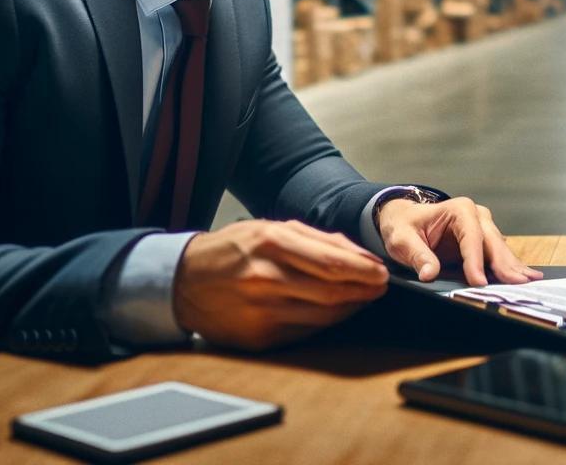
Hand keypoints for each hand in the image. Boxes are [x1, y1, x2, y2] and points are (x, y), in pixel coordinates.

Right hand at [171, 219, 388, 350]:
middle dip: (364, 290)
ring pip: (323, 314)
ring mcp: (261, 311)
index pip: (332, 262)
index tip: (383, 272)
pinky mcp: (258, 337)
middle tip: (380, 287)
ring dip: (350, 308)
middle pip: (333, 291)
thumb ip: (316, 239)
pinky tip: (334, 313)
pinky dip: (325, 323)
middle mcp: (266, 277)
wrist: (183, 281)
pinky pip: (305, 331)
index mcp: (271, 243)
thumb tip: (358, 255)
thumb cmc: (232, 250)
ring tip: (361, 299)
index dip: (364, 270)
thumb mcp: (269, 229)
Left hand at [377, 196, 541, 285]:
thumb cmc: (404, 226)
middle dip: (505, 265)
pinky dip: (510, 268)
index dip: (476, 261)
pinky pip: (499, 256)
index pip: (471, 237)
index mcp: (459, 209)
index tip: (479, 281)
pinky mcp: (484, 242)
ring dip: (513, 267)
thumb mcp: (402, 239)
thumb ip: (417, 255)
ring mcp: (484, 228)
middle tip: (517, 284)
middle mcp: (477, 216)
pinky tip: (525, 278)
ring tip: (530, 282)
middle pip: (493, 243)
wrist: (404, 221)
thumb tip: (429, 273)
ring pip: (501, 250)